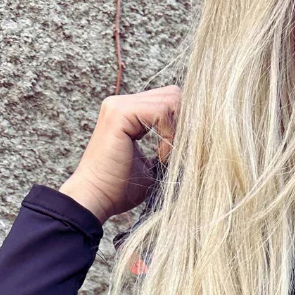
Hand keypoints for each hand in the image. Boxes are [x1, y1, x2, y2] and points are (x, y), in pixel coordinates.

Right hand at [59, 85, 179, 224]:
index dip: (184, 125)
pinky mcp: (120, 112)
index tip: (181, 154)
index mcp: (130, 113)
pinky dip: (169, 135)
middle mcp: (123, 103)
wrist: (96, 199)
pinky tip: (162, 156)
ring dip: (177, 131)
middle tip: (179, 153)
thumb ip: (170, 149)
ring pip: (171, 100)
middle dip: (185, 124)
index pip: (169, 102)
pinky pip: (162, 111)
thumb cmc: (122, 189)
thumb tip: (199, 142)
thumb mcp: (154, 166)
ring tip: (167, 157)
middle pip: (173, 95)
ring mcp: (119, 104)